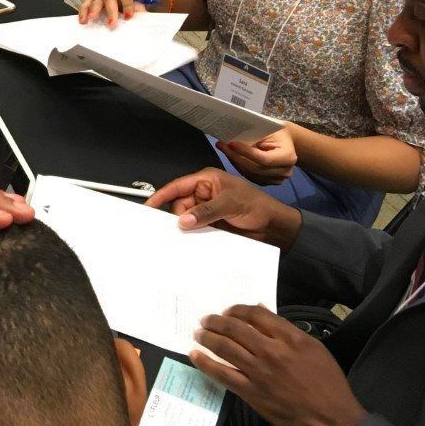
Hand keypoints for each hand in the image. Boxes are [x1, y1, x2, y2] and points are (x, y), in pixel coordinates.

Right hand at [76, 0, 160, 28]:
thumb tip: (149, 7)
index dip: (126, 2)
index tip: (129, 15)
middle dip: (111, 9)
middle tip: (112, 22)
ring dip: (94, 9)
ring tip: (93, 18)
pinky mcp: (92, 0)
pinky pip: (86, 4)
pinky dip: (84, 12)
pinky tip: (83, 20)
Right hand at [145, 167, 301, 247]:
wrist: (276, 228)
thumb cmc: (257, 206)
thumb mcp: (231, 204)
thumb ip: (207, 211)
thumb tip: (182, 221)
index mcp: (206, 181)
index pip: (178, 186)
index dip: (161, 196)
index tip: (148, 207)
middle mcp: (204, 194)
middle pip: (179, 205)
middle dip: (174, 217)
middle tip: (167, 231)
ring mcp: (207, 211)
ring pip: (186, 219)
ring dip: (184, 229)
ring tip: (176, 240)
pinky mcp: (211, 226)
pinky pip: (195, 230)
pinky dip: (192, 237)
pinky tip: (187, 244)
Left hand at [191, 304, 366, 425]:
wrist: (331, 418)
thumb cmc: (327, 383)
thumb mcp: (314, 348)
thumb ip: (286, 330)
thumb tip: (261, 311)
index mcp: (291, 339)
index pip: (256, 315)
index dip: (237, 309)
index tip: (228, 311)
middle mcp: (272, 352)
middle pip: (235, 328)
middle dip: (216, 321)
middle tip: (206, 319)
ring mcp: (259, 372)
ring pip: (224, 347)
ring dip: (207, 337)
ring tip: (199, 332)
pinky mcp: (250, 392)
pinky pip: (221, 374)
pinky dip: (204, 363)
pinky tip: (195, 354)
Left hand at [217, 126, 296, 185]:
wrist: (286, 141)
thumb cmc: (276, 132)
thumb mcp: (268, 129)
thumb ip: (254, 136)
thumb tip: (231, 139)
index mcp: (288, 157)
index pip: (264, 159)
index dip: (246, 153)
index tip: (231, 143)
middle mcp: (285, 171)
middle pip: (255, 169)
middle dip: (236, 157)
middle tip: (222, 145)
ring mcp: (277, 179)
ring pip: (251, 174)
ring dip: (235, 162)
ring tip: (224, 149)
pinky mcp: (269, 182)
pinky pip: (250, 177)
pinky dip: (239, 167)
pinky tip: (231, 157)